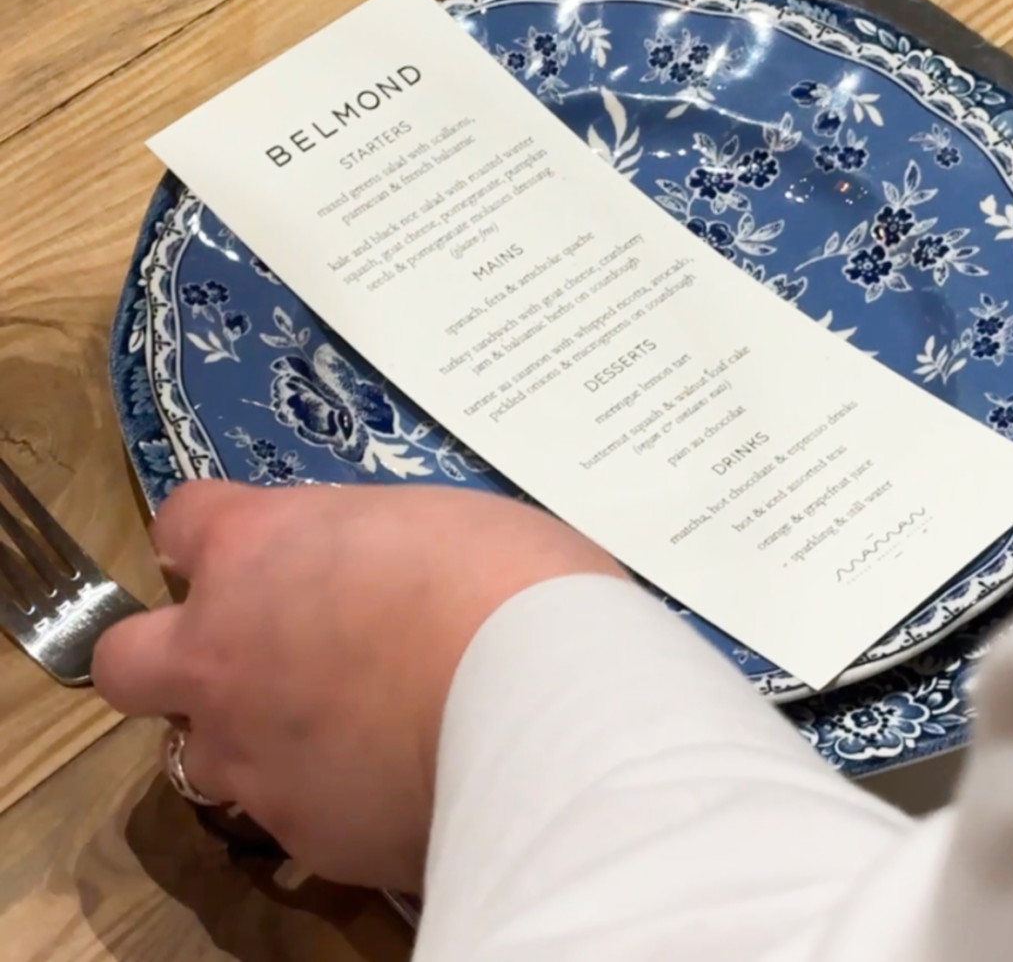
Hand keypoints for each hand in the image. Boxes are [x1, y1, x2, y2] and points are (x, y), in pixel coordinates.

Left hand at [92, 482, 622, 890]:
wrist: (542, 704)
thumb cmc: (503, 578)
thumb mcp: (431, 520)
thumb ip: (364, 551)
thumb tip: (374, 578)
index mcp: (257, 549)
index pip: (182, 522)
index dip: (212, 535)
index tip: (249, 548)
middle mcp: (224, 651)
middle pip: (128, 661)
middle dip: (168, 658)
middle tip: (248, 656)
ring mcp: (251, 753)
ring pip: (208, 753)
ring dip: (255, 738)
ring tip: (347, 731)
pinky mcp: (299, 834)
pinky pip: (291, 812)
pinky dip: (330, 795)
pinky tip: (398, 780)